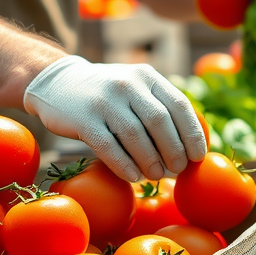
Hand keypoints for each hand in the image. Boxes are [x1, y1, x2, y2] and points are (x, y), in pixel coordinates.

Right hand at [24, 56, 205, 181]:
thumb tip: (190, 147)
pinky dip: (124, 165)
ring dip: (150, 160)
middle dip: (174, 150)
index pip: (179, 105)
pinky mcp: (83, 119)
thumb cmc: (108, 95)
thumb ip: (160, 107)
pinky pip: (108, 146)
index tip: (199, 156)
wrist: (56, 82)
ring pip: (135, 135)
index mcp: (147, 77)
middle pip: (160, 121)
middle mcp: (128, 85)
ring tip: (157, 175)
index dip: (192, 133)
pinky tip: (133, 176)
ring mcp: (105, 100)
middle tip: (179, 169)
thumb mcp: (136, 88)